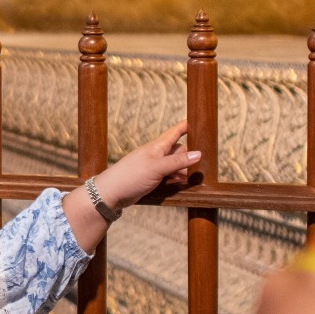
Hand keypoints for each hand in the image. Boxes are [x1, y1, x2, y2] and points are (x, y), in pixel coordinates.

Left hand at [64, 121, 202, 248]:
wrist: (111, 193)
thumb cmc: (131, 175)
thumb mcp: (157, 167)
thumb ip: (177, 161)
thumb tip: (198, 153)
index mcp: (157, 146)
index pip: (175, 132)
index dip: (185, 126)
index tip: (197, 119)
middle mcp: (157, 155)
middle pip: (179, 152)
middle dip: (190, 157)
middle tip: (203, 165)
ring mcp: (155, 168)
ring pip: (176, 166)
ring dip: (185, 171)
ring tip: (195, 178)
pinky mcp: (153, 180)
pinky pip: (170, 177)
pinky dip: (177, 180)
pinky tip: (184, 184)